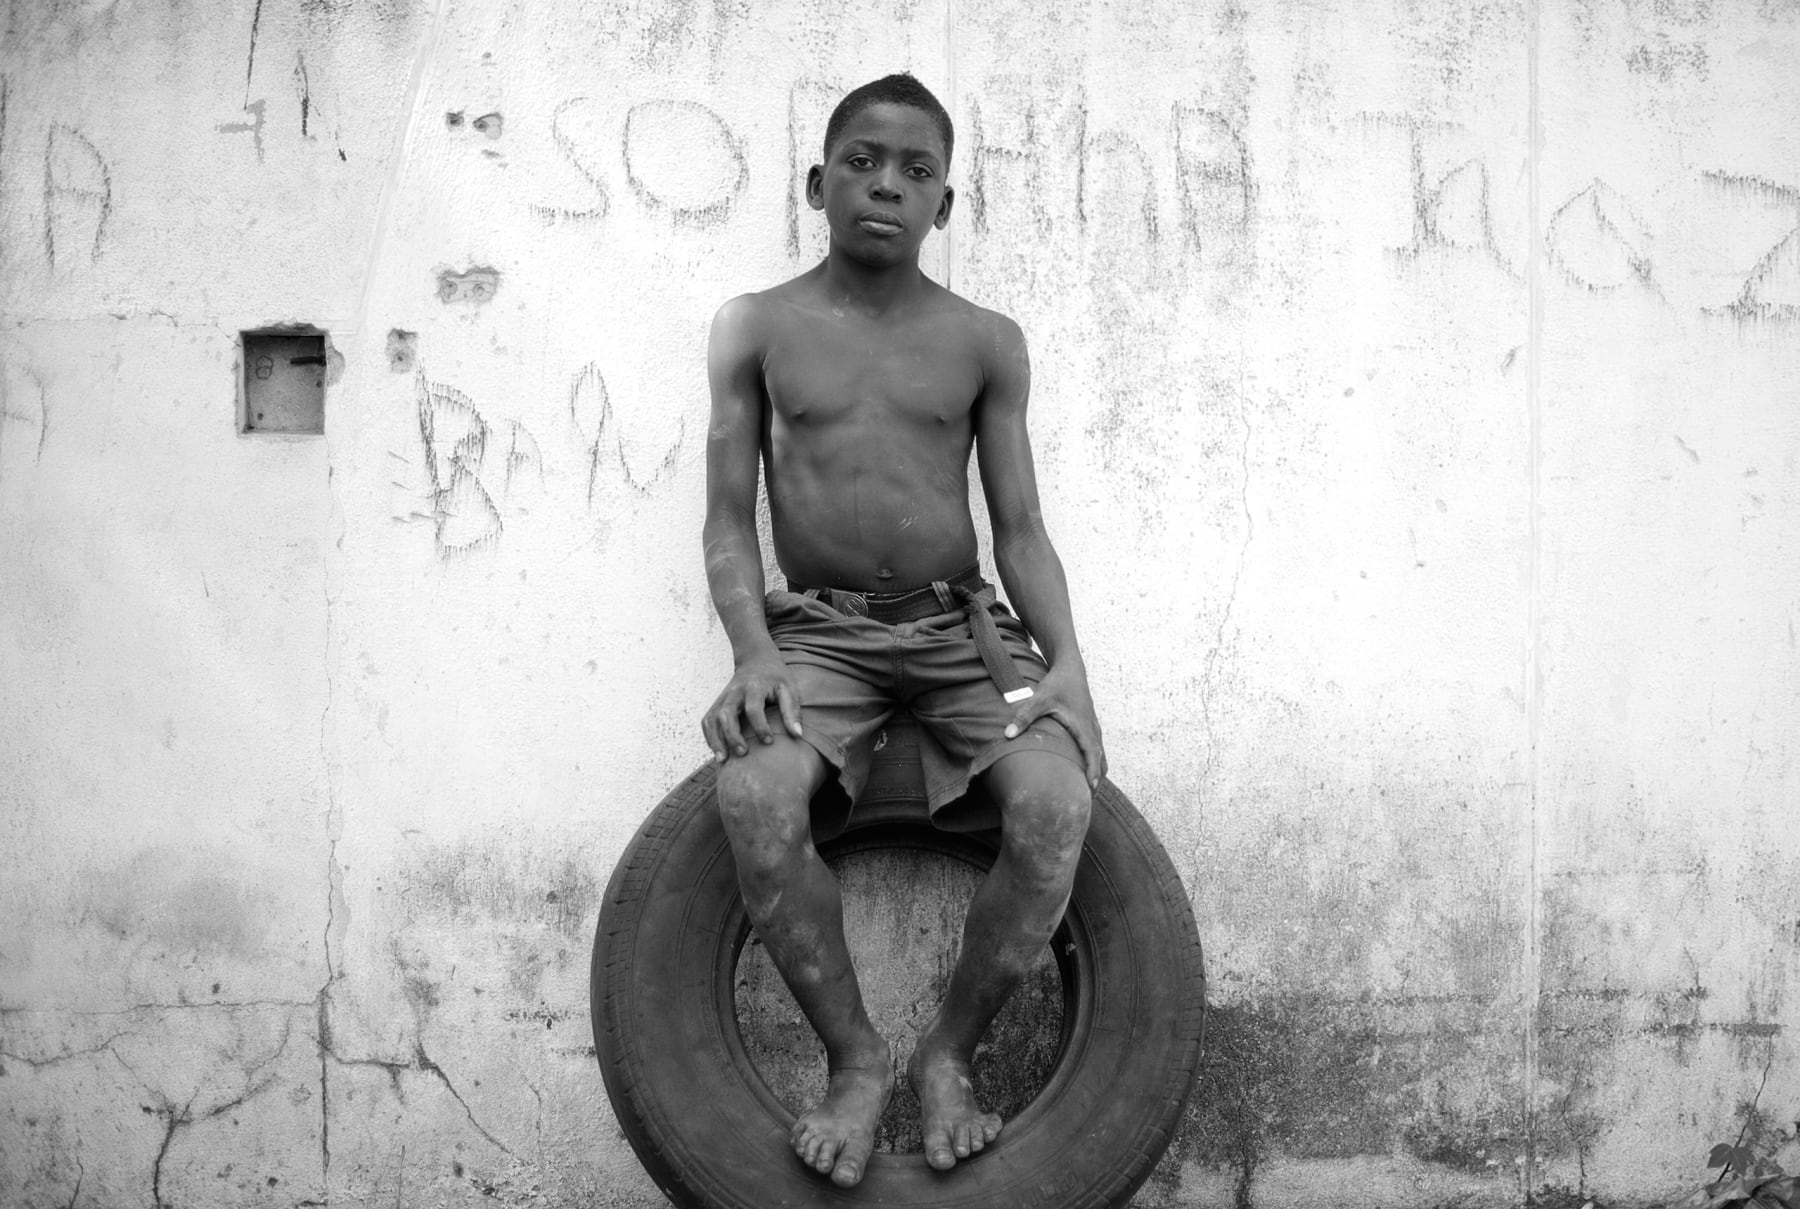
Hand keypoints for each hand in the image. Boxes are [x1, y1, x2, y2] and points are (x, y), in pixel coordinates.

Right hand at [701, 655, 802, 760]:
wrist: (757, 660)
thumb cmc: (776, 678)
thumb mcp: (789, 688)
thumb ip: (792, 711)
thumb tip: (797, 735)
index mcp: (754, 686)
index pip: (753, 708)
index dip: (760, 726)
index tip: (769, 742)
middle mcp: (734, 691)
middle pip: (726, 713)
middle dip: (732, 735)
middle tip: (742, 753)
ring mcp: (722, 697)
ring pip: (712, 718)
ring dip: (715, 739)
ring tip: (722, 760)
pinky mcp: (716, 704)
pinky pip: (707, 721)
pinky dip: (709, 737)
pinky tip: (718, 752)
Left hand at [1002, 663, 1106, 787]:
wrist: (1071, 668)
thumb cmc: (1056, 684)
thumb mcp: (1038, 699)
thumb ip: (1023, 717)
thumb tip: (1007, 735)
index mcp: (1083, 726)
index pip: (1092, 755)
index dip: (1093, 773)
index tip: (1091, 790)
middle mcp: (1092, 729)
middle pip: (1101, 759)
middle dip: (1097, 779)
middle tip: (1088, 800)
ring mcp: (1094, 727)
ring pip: (1100, 754)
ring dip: (1097, 771)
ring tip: (1087, 790)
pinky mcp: (1090, 725)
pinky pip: (1097, 748)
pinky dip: (1095, 761)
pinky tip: (1085, 770)